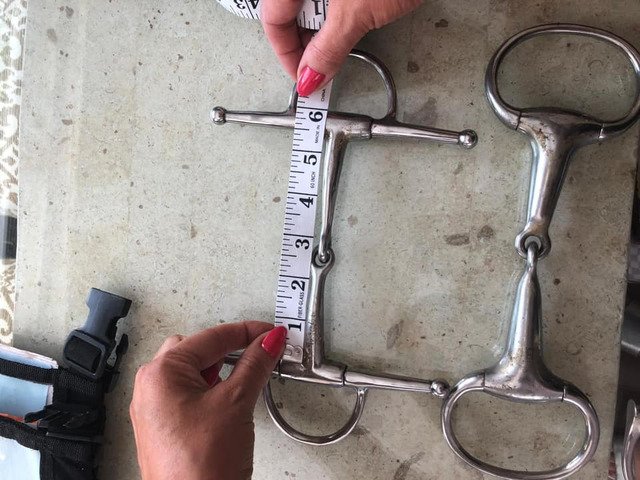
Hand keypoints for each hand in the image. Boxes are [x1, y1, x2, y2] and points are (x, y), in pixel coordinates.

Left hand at [130, 322, 286, 479]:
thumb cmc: (200, 468)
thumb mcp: (237, 403)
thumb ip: (255, 364)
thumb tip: (268, 342)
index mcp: (161, 373)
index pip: (211, 337)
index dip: (247, 332)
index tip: (270, 333)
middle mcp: (150, 388)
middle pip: (196, 349)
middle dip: (229, 349)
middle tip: (258, 351)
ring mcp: (154, 410)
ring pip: (191, 372)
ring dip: (220, 370)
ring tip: (247, 377)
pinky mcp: (163, 429)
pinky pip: (187, 395)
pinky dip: (211, 390)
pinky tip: (230, 400)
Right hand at [261, 0, 422, 94]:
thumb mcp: (357, 14)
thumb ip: (329, 49)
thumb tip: (311, 76)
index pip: (272, 19)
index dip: (286, 54)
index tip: (305, 78)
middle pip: (286, 9)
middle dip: (303, 41)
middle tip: (322, 65)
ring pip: (307, 1)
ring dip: (320, 26)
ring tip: (341, 40)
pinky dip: (335, 10)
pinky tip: (351, 17)